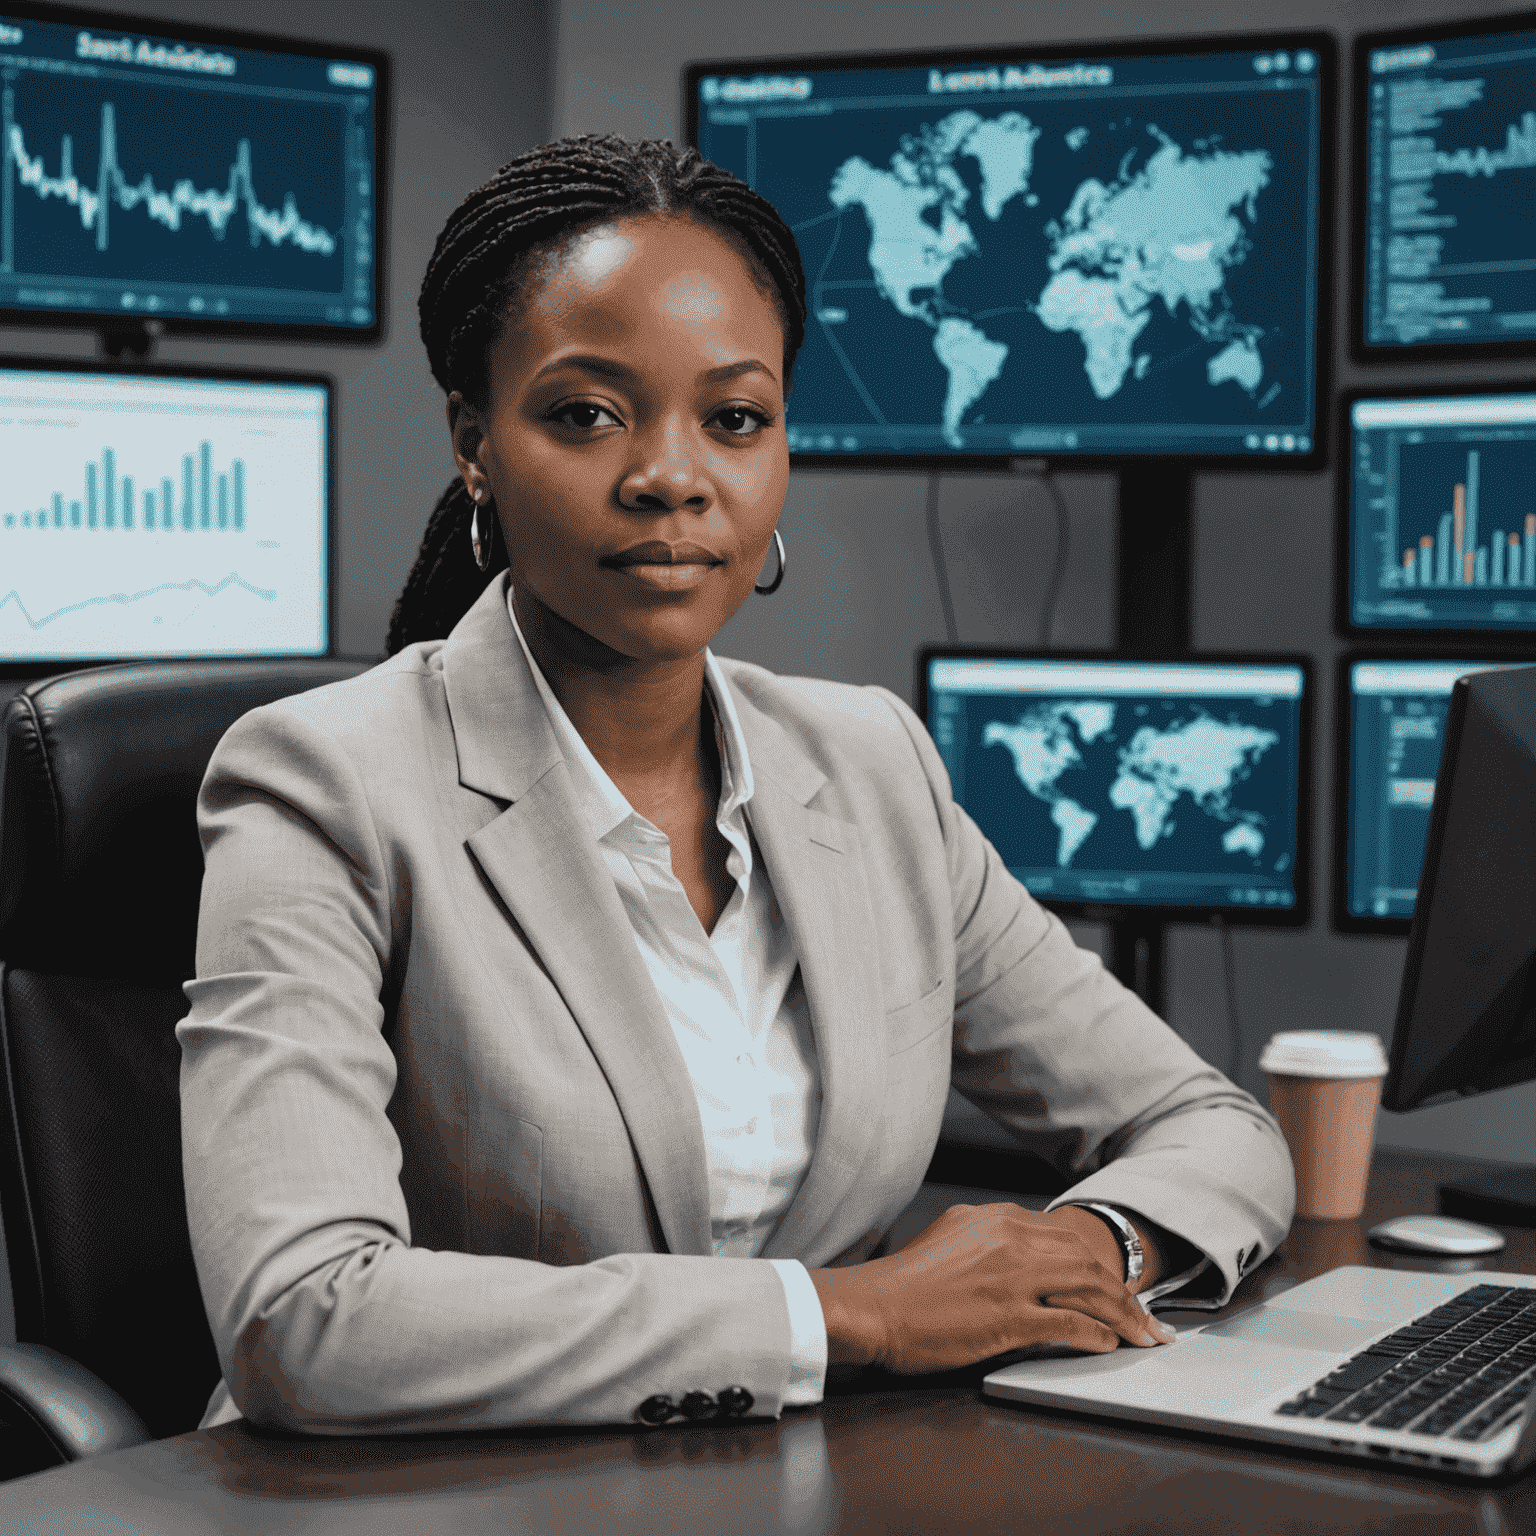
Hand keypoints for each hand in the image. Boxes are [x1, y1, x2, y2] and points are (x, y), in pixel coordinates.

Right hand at [810, 1202, 1176, 1373]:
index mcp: (996, 1218)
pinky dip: (1095, 1335)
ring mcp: (1010, 1276)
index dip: (1101, 1267)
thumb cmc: (904, 1284)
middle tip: (1149, 1322)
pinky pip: (1067, 1324)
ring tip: (1143, 1338)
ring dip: (1123, 1316)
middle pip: (1086, 1262)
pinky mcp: (1006, 1316)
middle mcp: (1008, 1238)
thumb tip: (1024, 1261)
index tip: (1120, 1290)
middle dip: (1125, 1295)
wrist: (870, 1306)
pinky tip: (1108, 1346)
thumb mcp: (951, 1241)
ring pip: (1087, 1289)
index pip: (1065, 1239)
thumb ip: (991, 1244)